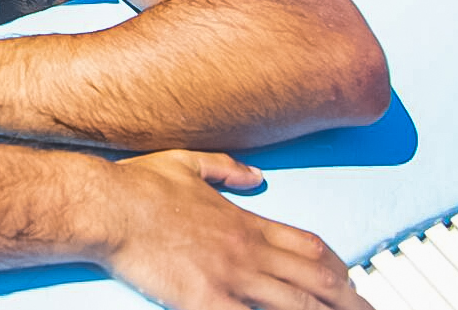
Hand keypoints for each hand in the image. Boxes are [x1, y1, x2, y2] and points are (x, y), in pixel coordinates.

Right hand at [103, 151, 371, 309]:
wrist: (107, 206)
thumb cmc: (138, 184)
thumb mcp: (186, 163)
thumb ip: (225, 170)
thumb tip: (255, 175)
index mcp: (245, 221)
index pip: (311, 247)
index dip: (337, 268)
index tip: (350, 282)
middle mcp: (248, 251)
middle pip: (317, 282)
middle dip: (348, 302)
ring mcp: (230, 277)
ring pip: (297, 307)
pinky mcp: (206, 301)